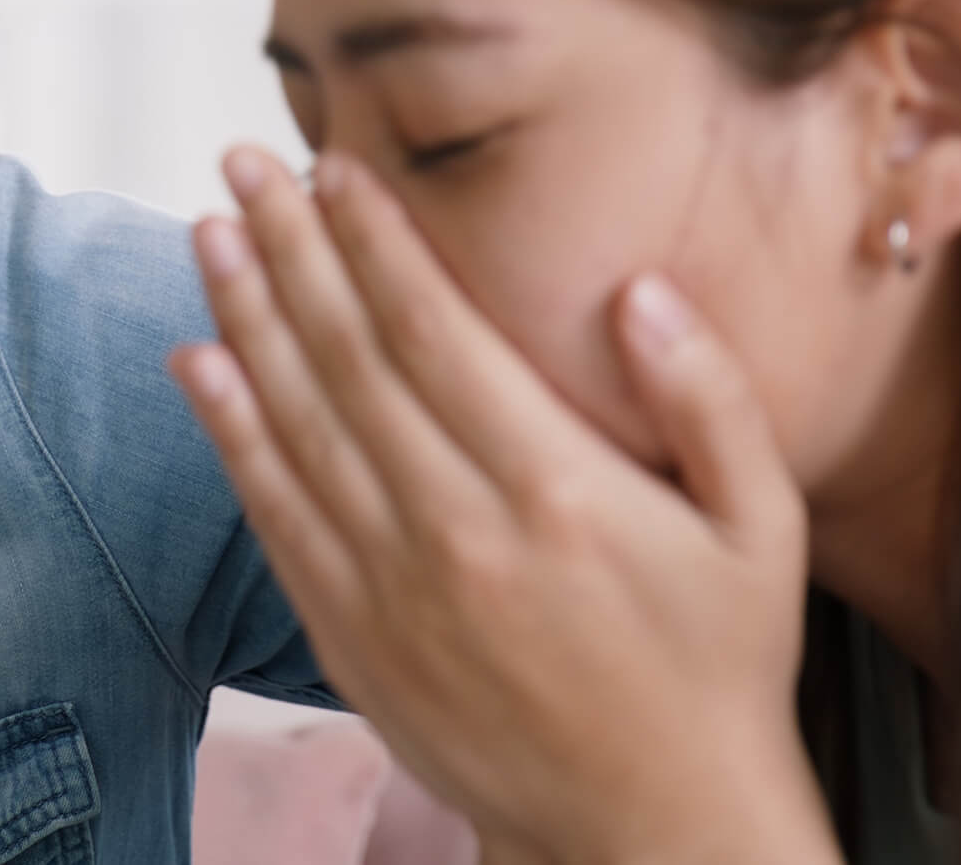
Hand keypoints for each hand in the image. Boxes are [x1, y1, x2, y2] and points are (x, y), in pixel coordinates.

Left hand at [172, 146, 835, 864]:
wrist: (649, 830)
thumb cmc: (717, 667)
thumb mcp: (761, 531)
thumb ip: (710, 402)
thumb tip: (642, 290)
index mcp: (556, 490)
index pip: (435, 332)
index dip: (375, 241)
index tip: (333, 166)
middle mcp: (458, 531)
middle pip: (347, 359)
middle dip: (289, 249)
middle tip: (241, 163)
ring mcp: (394, 588)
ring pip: (296, 425)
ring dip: (244, 319)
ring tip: (208, 231)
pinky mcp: (354, 636)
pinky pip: (275, 514)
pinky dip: (230, 434)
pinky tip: (198, 362)